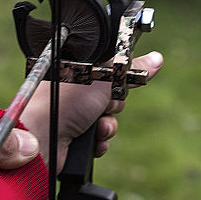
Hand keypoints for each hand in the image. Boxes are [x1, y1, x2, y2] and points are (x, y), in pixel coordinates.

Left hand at [20, 51, 162, 170]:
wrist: (44, 136)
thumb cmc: (65, 101)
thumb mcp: (104, 78)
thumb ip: (131, 69)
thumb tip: (156, 58)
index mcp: (78, 68)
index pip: (111, 71)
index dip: (118, 79)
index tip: (119, 81)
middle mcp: (74, 90)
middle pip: (112, 96)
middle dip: (112, 105)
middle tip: (102, 103)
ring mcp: (73, 114)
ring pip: (108, 120)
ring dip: (107, 125)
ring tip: (95, 126)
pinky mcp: (73, 137)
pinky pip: (99, 139)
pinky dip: (99, 141)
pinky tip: (91, 140)